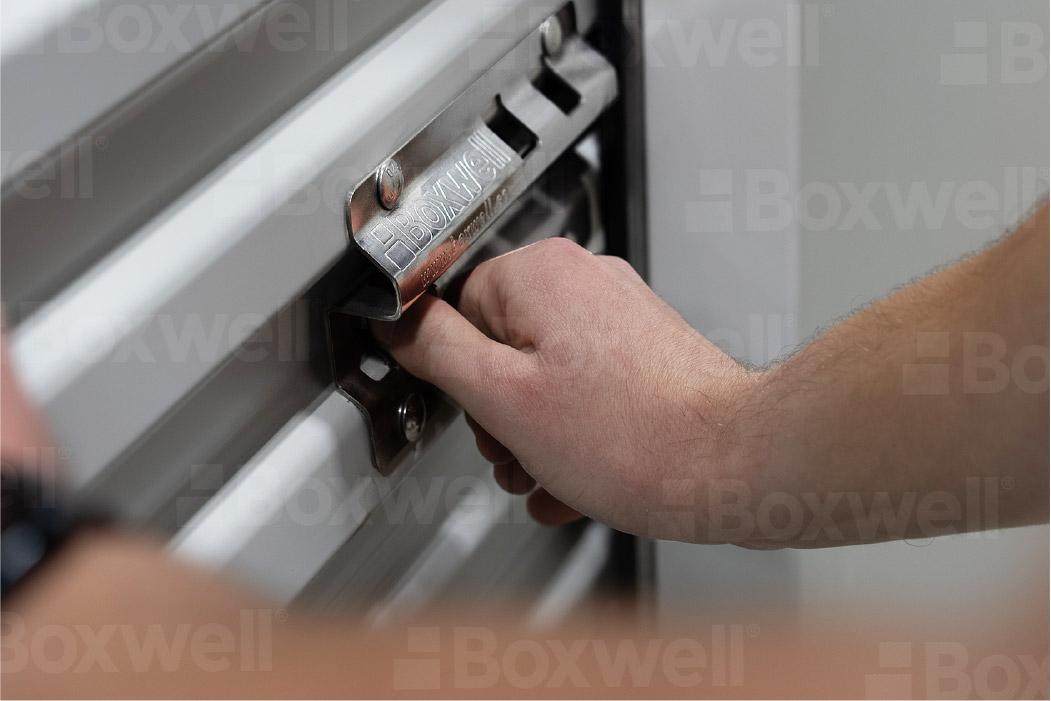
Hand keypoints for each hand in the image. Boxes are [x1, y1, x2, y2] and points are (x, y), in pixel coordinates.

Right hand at [372, 238, 751, 540]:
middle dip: (498, 415)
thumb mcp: (503, 398)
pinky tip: (578, 479)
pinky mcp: (644, 353)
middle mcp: (584, 281)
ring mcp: (619, 316)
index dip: (458, 378)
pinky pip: (583, 391)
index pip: (454, 312)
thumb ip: (435, 351)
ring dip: (533, 435)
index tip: (474, 414)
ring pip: (541, 377)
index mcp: (541, 274)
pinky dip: (572, 435)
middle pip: (499, 348)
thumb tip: (393, 322)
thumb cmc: (637, 436)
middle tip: (516, 453)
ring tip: (551, 473)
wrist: (738, 466)